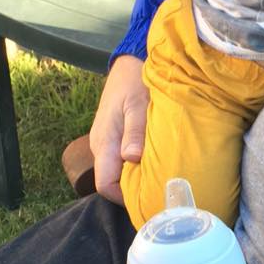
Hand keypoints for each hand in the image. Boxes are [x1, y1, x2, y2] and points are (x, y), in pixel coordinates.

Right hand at [88, 55, 147, 204]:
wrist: (129, 63)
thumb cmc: (134, 81)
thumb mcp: (138, 104)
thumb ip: (134, 131)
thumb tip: (132, 158)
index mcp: (105, 143)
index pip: (105, 186)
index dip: (124, 198)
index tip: (150, 200)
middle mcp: (101, 147)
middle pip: (111, 183)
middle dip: (133, 192)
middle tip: (162, 193)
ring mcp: (106, 142)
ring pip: (117, 172)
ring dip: (136, 179)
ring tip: (161, 180)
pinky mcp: (114, 137)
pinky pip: (121, 160)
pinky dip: (136, 166)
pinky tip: (155, 163)